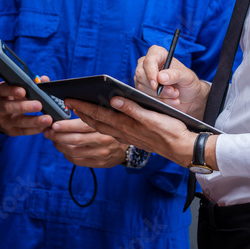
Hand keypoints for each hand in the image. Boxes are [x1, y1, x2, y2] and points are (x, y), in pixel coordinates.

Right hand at [0, 80, 53, 135]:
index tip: (23, 91)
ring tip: (47, 119)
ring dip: (34, 121)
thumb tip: (44, 79)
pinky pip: (23, 131)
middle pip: (9, 107)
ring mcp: (4, 121)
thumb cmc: (12, 97)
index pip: (3, 90)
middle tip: (39, 105)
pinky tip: (44, 127)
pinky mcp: (11, 131)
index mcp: (0, 93)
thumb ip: (30, 83)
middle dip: (25, 106)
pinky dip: (35, 129)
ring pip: (18, 121)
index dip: (12, 90)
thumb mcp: (16, 88)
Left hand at [44, 118, 127, 167]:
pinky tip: (63, 148)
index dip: (65, 124)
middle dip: (57, 135)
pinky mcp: (99, 163)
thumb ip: (93, 113)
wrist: (130, 147)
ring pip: (73, 151)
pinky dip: (67, 154)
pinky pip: (77, 160)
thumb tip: (72, 106)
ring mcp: (101, 153)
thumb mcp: (109, 117)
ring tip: (53, 139)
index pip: (81, 125)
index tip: (53, 122)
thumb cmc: (116, 127)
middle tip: (48, 131)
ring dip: (60, 145)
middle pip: (74, 139)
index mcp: (105, 126)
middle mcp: (103, 140)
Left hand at [67, 97, 197, 169]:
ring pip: (102, 128)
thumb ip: (132, 108)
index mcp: (126, 125)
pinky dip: (101, 125)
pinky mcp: (132, 138)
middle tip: (68, 104)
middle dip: (80, 113)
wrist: (181, 149)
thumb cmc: (170, 132)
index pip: (98, 114)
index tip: (69, 99)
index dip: (82, 106)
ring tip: (79, 112)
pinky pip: (110, 132)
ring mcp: (127, 137)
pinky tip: (102, 121)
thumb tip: (114, 99)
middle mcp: (123, 133)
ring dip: (88, 120)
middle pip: (95, 122)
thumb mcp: (152, 117)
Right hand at [134, 45, 209, 119]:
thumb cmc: (188, 82)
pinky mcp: (142, 89)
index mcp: (158, 54)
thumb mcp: (187, 77)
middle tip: (173, 91)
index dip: (151, 73)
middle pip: (141, 74)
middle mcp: (148, 64)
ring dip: (160, 95)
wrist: (189, 96)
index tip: (156, 85)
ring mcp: (143, 77)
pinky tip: (171, 101)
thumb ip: (175, 75)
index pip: (149, 60)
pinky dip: (159, 101)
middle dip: (157, 87)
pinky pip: (144, 96)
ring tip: (175, 95)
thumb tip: (160, 77)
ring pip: (141, 87)